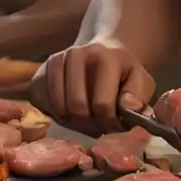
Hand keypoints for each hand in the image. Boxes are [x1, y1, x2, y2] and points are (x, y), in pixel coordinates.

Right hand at [33, 39, 155, 136]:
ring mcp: (55, 62)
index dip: (110, 123)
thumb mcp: (141, 82)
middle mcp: (76, 54)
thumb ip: (139, 96)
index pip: (102, 104)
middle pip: (77, 108)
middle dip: (91, 125)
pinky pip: (45, 108)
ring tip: (89, 118)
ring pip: (60, 110)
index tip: (116, 127)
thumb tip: (127, 106)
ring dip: (75, 123)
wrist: (101, 54)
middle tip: (100, 126)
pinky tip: (73, 112)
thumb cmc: (123, 74)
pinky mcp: (39, 74)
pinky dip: (59, 117)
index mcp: (104, 55)